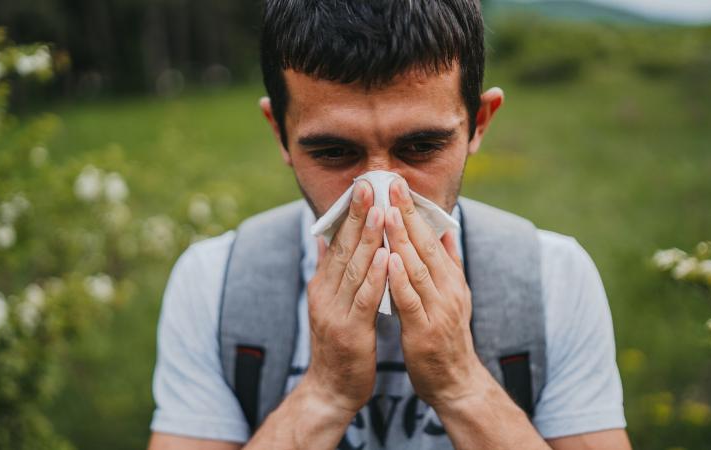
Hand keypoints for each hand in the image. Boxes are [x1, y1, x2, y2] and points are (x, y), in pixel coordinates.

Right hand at [303, 179, 388, 413]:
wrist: (330, 389)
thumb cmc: (338, 345)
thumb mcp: (329, 303)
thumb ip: (328, 271)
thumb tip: (323, 239)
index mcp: (322, 285)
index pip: (336, 243)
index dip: (349, 214)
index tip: (362, 187)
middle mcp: (325, 293)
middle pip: (343, 248)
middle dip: (357, 216)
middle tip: (368, 186)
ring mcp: (334, 312)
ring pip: (354, 269)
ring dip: (368, 239)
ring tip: (381, 210)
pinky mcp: (349, 331)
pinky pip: (365, 299)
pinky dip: (377, 277)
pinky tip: (388, 257)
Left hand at [384, 177, 483, 409]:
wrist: (456, 383)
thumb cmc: (447, 337)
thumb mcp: (454, 296)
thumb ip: (449, 264)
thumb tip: (448, 231)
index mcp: (451, 279)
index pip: (432, 237)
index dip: (415, 210)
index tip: (399, 184)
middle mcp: (448, 289)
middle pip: (427, 245)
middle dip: (408, 214)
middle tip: (392, 185)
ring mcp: (438, 309)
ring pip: (418, 268)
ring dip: (403, 240)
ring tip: (388, 212)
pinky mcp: (425, 330)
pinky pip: (411, 300)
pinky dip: (400, 279)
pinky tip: (388, 260)